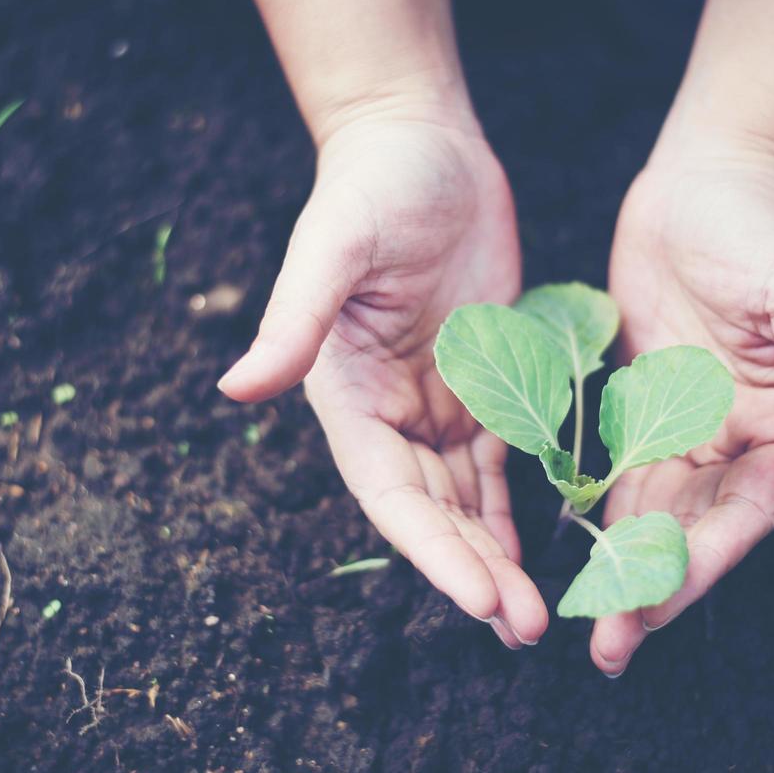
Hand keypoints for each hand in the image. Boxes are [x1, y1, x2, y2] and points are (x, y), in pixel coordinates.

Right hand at [218, 111, 547, 647]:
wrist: (418, 144)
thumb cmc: (368, 186)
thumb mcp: (331, 248)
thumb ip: (293, 320)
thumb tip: (234, 389)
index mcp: (346, 396)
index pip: (389, 493)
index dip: (431, 550)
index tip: (479, 597)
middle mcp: (388, 413)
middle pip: (433, 512)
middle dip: (473, 572)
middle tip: (525, 628)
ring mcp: (436, 403)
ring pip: (467, 501)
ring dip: (497, 557)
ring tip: (535, 617)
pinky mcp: (482, 385)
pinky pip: (498, 463)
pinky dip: (514, 510)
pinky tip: (539, 553)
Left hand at [590, 140, 773, 674]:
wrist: (712, 174)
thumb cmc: (770, 230)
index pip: (742, 518)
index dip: (698, 570)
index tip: (650, 615)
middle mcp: (735, 438)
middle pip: (692, 532)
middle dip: (652, 591)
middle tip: (606, 648)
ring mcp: (686, 422)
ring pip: (650, 513)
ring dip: (620, 569)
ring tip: (581, 622)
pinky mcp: (640, 400)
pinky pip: (616, 467)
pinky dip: (594, 511)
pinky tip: (562, 553)